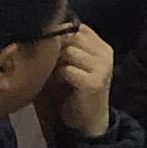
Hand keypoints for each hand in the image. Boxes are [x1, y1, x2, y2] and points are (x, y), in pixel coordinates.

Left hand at [47, 21, 115, 138]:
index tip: (49, 48)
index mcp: (100, 45)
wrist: (87, 121)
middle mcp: (105, 52)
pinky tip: (57, 85)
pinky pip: (67, 70)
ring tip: (52, 74)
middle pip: (71, 36)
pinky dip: (56, 77)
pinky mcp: (94, 82)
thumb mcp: (69, 63)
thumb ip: (63, 45)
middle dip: (55, 48)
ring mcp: (102, 67)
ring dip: (54, 63)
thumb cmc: (72, 89)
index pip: (76, 26)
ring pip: (68, 51)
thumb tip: (42, 27)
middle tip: (48, 63)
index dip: (58, 34)